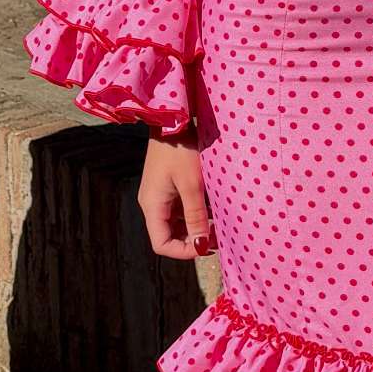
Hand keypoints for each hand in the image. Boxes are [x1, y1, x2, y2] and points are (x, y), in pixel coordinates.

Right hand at [139, 132, 217, 257]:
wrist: (173, 120)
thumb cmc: (181, 149)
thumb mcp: (192, 184)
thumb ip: (196, 216)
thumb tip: (202, 246)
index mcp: (152, 206)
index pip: (161, 245)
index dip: (184, 251)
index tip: (207, 246)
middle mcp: (153, 204)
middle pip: (169, 236)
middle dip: (193, 241)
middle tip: (219, 235)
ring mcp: (159, 195)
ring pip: (176, 224)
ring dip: (196, 227)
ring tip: (219, 222)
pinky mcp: (168, 186)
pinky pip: (180, 209)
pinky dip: (195, 214)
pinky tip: (213, 208)